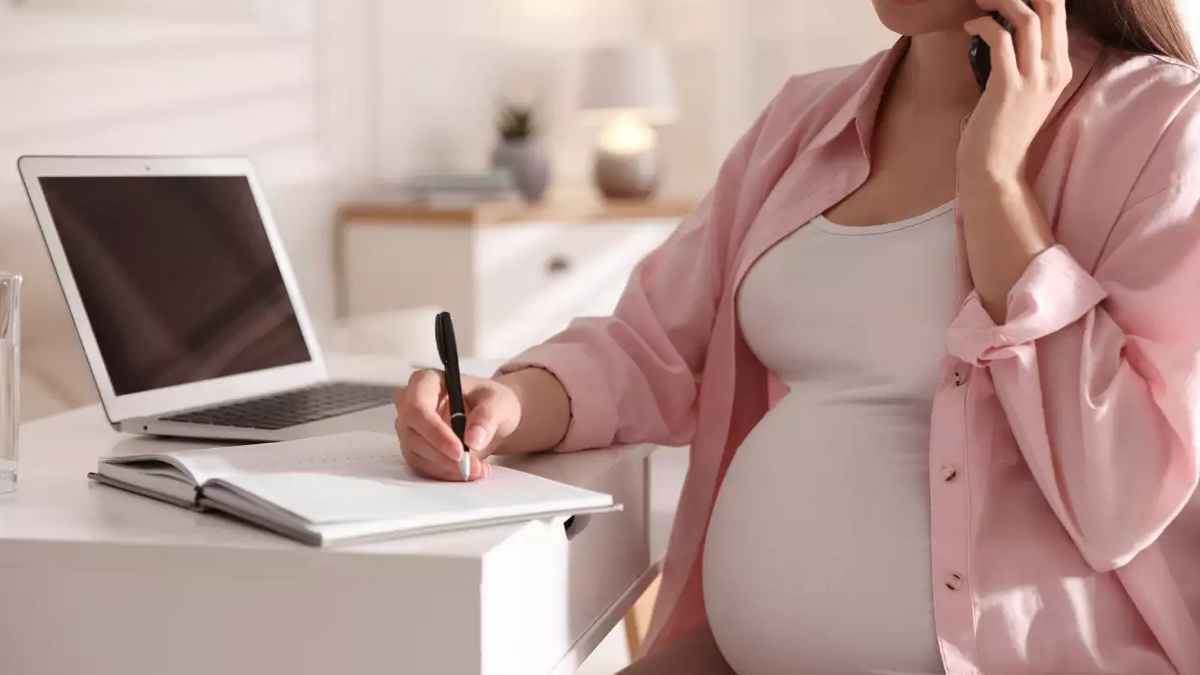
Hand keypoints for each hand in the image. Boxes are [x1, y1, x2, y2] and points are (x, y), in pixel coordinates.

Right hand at [394, 369, 521, 481]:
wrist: (491, 416)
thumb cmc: (489, 401)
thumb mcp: (497, 402)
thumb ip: (487, 417)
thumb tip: (472, 439)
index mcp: (426, 381)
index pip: (418, 408)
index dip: (435, 432)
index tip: (459, 451)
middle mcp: (410, 403)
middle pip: (414, 435)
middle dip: (445, 457)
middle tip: (474, 467)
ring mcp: (409, 428)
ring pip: (417, 455)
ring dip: (448, 468)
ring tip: (479, 469)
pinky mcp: (414, 448)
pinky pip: (423, 467)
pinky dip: (447, 474)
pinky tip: (470, 471)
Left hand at [958, 0, 1072, 181]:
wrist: (995, 167)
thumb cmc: (1001, 127)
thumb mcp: (1025, 89)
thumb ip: (1025, 59)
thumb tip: (1006, 26)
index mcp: (1061, 67)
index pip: (1059, 12)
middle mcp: (1054, 70)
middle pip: (1052, 7)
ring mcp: (1034, 79)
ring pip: (1027, 18)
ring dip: (1001, 2)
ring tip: (979, 3)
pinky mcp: (1009, 87)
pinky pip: (1001, 40)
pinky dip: (984, 25)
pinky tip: (971, 26)